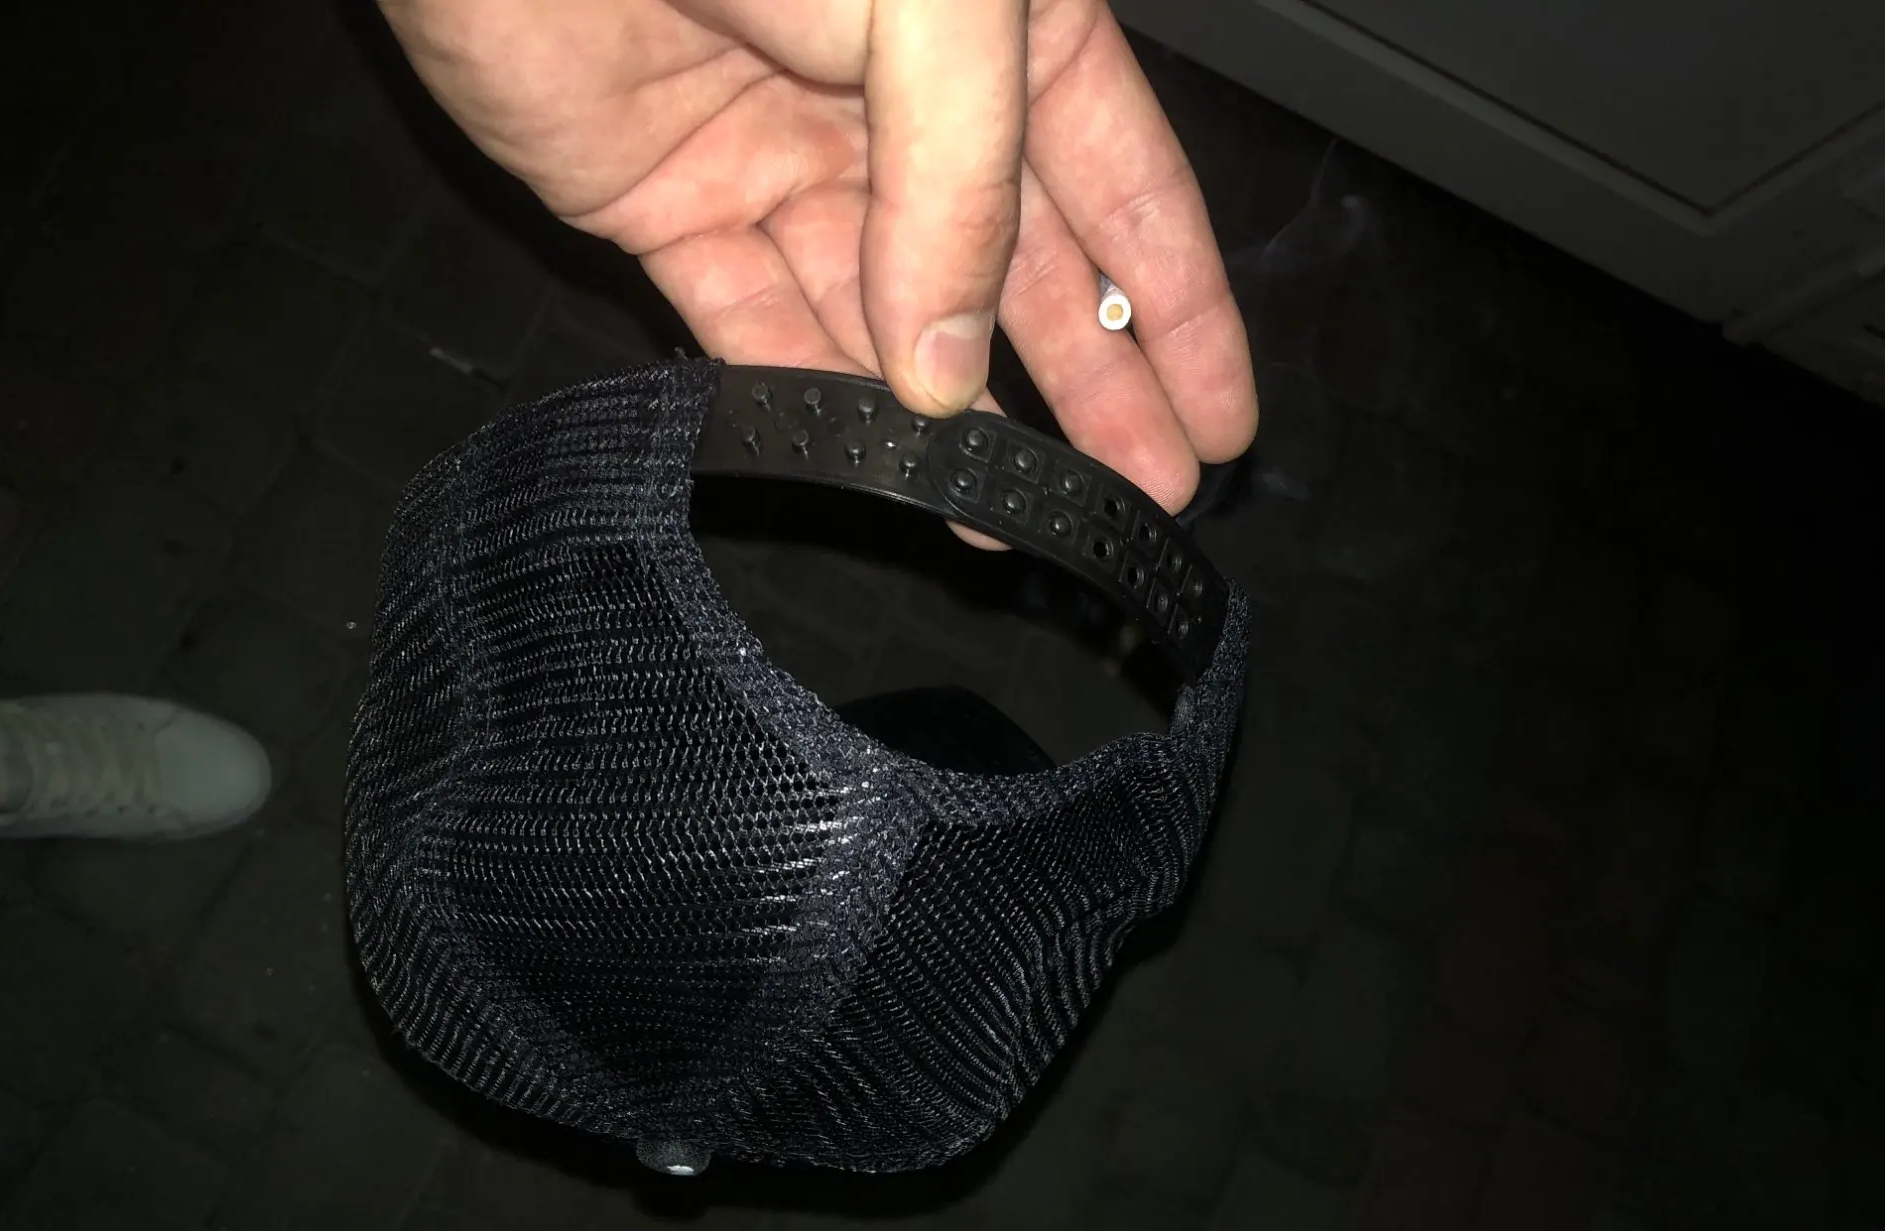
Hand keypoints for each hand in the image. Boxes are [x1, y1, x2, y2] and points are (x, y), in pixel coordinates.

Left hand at [378, 0, 1256, 543]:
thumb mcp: (937, 7)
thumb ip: (965, 186)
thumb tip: (949, 364)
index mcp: (1003, 34)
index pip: (1125, 193)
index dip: (1177, 313)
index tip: (1218, 419)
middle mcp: (903, 104)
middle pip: (1017, 281)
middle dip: (1085, 397)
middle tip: (1135, 498)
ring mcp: (789, 156)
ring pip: (890, 324)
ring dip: (950, 428)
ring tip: (1008, 517)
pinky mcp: (675, 202)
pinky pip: (754, 322)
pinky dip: (805, 395)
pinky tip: (868, 462)